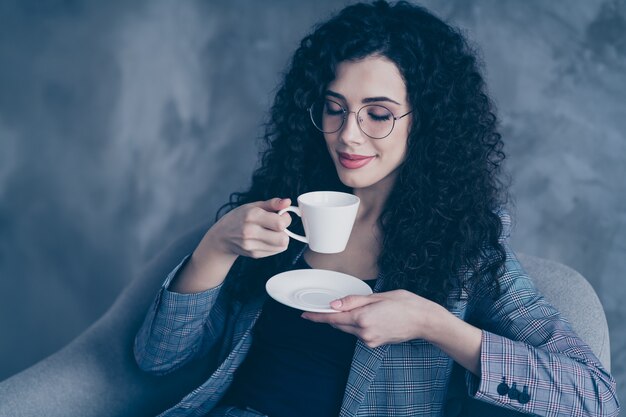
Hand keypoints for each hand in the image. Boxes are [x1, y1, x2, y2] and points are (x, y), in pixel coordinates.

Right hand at [204, 197, 292, 258]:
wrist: (222, 237)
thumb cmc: (239, 218)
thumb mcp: (253, 206)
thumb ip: (272, 204)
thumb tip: (288, 202)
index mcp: (252, 216)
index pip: (280, 223)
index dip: (286, 219)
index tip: (282, 215)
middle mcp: (250, 232)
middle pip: (282, 238)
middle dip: (285, 231)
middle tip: (278, 226)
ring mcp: (251, 245)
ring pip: (281, 246)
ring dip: (281, 239)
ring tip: (272, 232)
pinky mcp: (254, 254)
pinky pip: (275, 251)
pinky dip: (275, 245)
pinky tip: (267, 239)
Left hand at [301, 289, 439, 347]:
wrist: (424, 321)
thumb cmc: (405, 304)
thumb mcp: (378, 296)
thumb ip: (353, 301)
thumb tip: (334, 304)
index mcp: (363, 318)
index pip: (333, 318)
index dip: (317, 316)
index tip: (305, 315)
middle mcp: (364, 332)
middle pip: (339, 324)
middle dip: (332, 316)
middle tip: (329, 306)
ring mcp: (369, 340)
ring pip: (348, 329)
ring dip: (347, 320)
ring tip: (363, 308)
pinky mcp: (375, 344)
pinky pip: (359, 334)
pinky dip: (357, 325)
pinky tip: (369, 317)